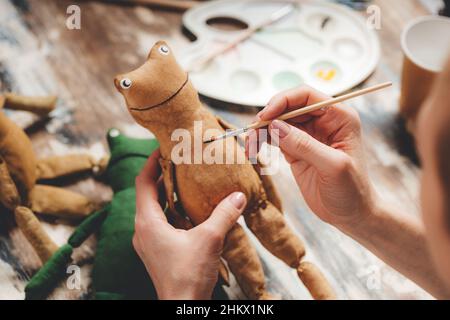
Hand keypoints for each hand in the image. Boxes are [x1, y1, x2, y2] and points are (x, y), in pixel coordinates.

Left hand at [133, 150, 246, 299]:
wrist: (183, 307)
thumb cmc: (189, 274)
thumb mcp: (210, 239)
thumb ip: (224, 214)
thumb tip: (239, 195)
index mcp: (147, 222)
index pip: (143, 182)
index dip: (152, 162)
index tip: (164, 147)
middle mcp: (142, 229)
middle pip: (148, 194)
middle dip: (163, 176)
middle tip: (180, 160)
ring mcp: (147, 242)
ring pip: (154, 208)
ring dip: (168, 193)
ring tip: (186, 180)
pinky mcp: (156, 251)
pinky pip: (160, 222)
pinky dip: (171, 209)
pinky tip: (189, 209)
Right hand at [247, 86, 375, 227]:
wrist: (352, 215)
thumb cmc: (352, 191)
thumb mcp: (333, 166)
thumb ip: (305, 145)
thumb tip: (275, 126)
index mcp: (339, 117)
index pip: (306, 96)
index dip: (283, 101)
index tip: (266, 115)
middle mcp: (323, 122)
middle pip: (288, 107)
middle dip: (268, 117)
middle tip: (252, 133)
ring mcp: (308, 136)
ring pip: (278, 122)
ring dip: (261, 131)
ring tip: (250, 146)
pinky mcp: (296, 150)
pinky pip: (274, 138)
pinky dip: (262, 142)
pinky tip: (253, 151)